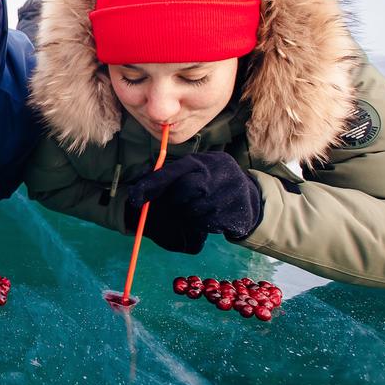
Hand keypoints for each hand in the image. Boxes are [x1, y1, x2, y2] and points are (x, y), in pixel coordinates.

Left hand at [125, 152, 262, 253]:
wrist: (250, 195)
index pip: (170, 171)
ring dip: (186, 215)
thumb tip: (140, 188)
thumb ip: (172, 174)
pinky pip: (205, 224)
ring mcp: (227, 194)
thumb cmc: (212, 180)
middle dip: (173, 202)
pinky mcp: (233, 213)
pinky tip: (208, 215)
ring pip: (192, 211)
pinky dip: (200, 223)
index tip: (135, 199)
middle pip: (182, 191)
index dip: (150, 185)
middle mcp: (216, 174)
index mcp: (202, 161)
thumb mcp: (196, 169)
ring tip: (195, 208)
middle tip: (175, 205)